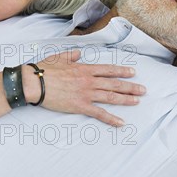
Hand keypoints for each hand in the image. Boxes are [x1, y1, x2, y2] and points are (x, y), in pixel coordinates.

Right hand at [22, 50, 145, 125]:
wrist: (34, 82)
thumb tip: (77, 53)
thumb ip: (71, 55)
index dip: (122, 71)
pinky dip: (111, 118)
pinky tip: (121, 122)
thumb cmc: (44, 69)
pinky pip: (99, 113)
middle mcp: (89, 80)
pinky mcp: (80, 106)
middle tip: (143, 89)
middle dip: (130, 86)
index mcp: (84, 68)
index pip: (108, 69)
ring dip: (126, 99)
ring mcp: (86, 93)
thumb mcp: (59, 57)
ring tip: (137, 101)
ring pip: (110, 96)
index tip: (133, 72)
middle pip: (114, 83)